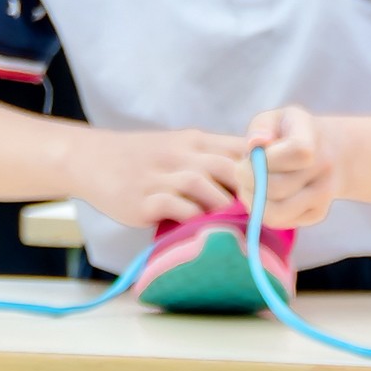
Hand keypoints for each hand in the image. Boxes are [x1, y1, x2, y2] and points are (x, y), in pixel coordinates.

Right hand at [69, 125, 253, 231]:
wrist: (92, 159)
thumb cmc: (143, 159)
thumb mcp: (178, 148)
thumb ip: (212, 160)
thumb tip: (256, 184)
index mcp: (195, 141)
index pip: (240, 148)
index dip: (263, 168)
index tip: (278, 190)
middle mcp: (180, 155)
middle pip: (228, 166)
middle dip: (251, 192)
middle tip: (266, 215)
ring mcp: (161, 176)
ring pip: (204, 187)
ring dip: (224, 207)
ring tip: (237, 226)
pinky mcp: (143, 200)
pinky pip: (176, 208)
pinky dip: (193, 219)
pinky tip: (202, 229)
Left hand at [247, 106, 344, 229]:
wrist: (329, 151)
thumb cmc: (290, 132)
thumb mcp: (276, 118)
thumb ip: (261, 127)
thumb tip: (255, 144)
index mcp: (314, 140)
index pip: (296, 153)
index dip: (265, 159)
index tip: (249, 156)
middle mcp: (324, 169)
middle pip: (278, 187)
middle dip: (248, 181)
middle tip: (241, 172)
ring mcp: (323, 195)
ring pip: (278, 212)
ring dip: (253, 201)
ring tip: (248, 186)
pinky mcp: (317, 214)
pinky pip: (281, 221)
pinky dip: (264, 211)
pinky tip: (263, 195)